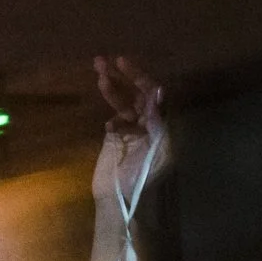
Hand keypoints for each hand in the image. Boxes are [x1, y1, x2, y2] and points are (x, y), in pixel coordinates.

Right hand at [93, 54, 169, 206]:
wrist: (121, 200)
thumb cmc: (143, 178)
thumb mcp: (158, 149)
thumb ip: (160, 119)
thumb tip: (160, 91)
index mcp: (162, 126)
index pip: (153, 94)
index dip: (140, 77)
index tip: (123, 64)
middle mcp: (149, 125)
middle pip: (136, 94)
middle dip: (122, 77)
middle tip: (104, 61)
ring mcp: (132, 131)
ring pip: (122, 103)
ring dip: (111, 90)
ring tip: (99, 76)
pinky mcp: (116, 139)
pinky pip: (114, 120)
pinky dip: (111, 119)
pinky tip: (109, 129)